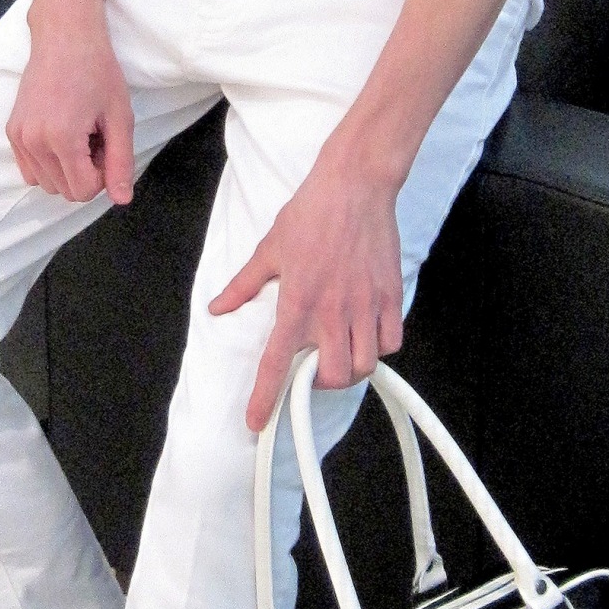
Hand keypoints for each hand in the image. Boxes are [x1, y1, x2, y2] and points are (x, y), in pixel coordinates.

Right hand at [5, 11, 134, 203]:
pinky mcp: (11, 131)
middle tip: (95, 136)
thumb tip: (122, 200)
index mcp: (61, 139)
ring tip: (79, 134)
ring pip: (46, 183)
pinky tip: (61, 134)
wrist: (65, 37)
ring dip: (66, 169)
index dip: (102, 175)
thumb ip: (121, 162)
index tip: (107, 145)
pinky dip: (48, 163)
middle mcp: (33, 142)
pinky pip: (30, 170)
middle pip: (64, 191)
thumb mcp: (120, 117)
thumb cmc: (97, 72)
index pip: (83, 191)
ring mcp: (18, 137)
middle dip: (85, 173)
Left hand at [210, 138, 404, 431]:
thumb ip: (243, 285)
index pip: (276, 362)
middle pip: (333, 377)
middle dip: (322, 382)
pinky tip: (368, 332)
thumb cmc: (310, 213)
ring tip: (341, 349)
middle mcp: (332, 310)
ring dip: (351, 366)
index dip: (265, 398)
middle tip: (313, 367)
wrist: (354, 185)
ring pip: (365, 364)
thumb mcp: (269, 249)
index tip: (257, 423)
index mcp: (297, 301)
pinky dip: (380, 347)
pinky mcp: (390, 295)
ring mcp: (365, 304)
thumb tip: (217, 308)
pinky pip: (391, 342)